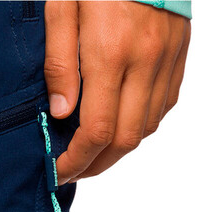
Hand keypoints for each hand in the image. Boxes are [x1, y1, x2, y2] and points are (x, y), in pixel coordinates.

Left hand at [44, 1, 190, 183]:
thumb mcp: (62, 9)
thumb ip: (60, 63)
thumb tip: (61, 114)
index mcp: (110, 53)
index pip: (96, 130)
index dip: (76, 160)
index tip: (58, 171)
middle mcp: (144, 62)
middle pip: (124, 140)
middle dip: (95, 165)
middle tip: (73, 170)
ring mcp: (167, 60)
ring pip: (145, 128)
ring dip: (116, 150)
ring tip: (91, 154)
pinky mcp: (179, 56)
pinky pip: (162, 107)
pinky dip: (138, 126)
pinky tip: (118, 126)